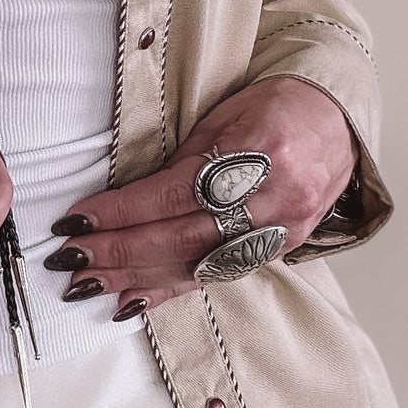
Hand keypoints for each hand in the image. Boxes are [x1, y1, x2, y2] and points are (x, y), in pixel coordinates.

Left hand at [44, 77, 355, 316]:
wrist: (338, 118)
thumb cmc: (275, 106)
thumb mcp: (223, 116)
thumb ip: (180, 159)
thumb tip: (120, 197)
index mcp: (259, 154)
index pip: (176, 193)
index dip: (122, 211)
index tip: (76, 220)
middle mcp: (273, 201)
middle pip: (184, 237)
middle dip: (119, 251)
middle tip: (70, 259)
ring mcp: (280, 231)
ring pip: (197, 264)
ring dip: (136, 277)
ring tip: (87, 284)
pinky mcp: (280, 250)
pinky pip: (217, 275)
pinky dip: (169, 289)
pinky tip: (131, 301)